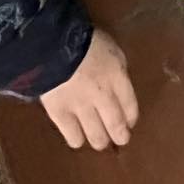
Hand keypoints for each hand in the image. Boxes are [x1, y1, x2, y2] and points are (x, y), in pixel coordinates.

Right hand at [41, 28, 138, 149]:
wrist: (53, 46)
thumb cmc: (84, 41)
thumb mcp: (110, 49)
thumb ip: (116, 68)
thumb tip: (118, 83)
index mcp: (117, 77)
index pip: (130, 105)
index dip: (131, 117)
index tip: (130, 122)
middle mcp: (103, 97)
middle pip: (115, 125)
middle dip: (120, 135)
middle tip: (121, 139)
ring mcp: (82, 108)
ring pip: (96, 136)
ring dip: (100, 141)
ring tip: (100, 142)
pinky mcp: (60, 114)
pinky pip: (73, 136)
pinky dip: (77, 139)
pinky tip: (77, 138)